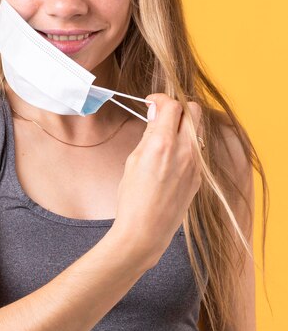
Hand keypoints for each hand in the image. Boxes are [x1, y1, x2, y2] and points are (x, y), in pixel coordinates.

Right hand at [112, 93, 203, 269]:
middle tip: (161, 115)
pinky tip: (170, 155)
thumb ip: (149, 133)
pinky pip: (197, 149)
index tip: (152, 102)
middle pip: (193, 111)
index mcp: (163, 144)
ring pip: (197, 129)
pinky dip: (186, 143)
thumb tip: (155, 113)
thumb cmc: (133, 198)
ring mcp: (195, 164)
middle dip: (177, 107)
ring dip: (184, 124)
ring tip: (165, 134)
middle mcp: (184, 151)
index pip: (172, 105)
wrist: (146, 231)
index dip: (161, 98)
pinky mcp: (198, 176)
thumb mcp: (134, 160)